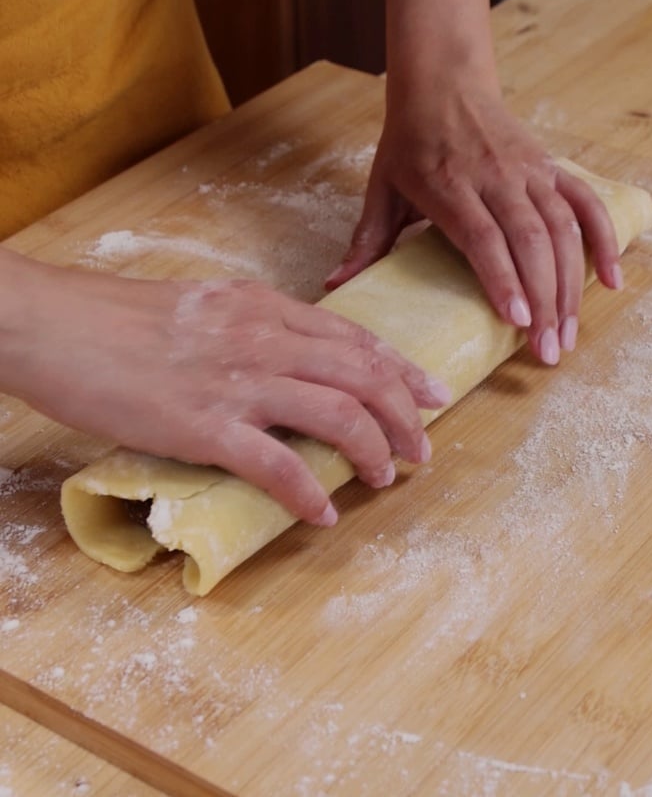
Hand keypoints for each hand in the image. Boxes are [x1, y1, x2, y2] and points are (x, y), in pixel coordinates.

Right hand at [0, 255, 449, 525]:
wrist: (51, 323)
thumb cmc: (119, 317)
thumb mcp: (203, 306)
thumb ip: (253, 328)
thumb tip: (293, 360)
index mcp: (263, 308)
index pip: (355, 338)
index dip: (402, 370)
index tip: (433, 394)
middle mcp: (262, 339)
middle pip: (362, 375)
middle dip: (404, 415)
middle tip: (423, 449)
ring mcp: (236, 381)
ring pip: (336, 414)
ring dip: (372, 450)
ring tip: (386, 478)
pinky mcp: (202, 425)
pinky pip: (276, 463)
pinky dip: (308, 492)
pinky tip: (322, 513)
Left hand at [327, 0, 620, 364]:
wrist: (443, 83)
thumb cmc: (410, 142)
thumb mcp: (381, 188)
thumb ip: (366, 240)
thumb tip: (335, 286)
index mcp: (449, 185)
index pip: (482, 236)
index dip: (502, 278)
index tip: (516, 321)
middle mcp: (495, 178)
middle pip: (530, 240)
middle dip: (543, 300)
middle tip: (548, 351)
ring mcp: (529, 171)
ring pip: (563, 229)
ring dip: (571, 285)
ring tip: (569, 334)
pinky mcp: (551, 167)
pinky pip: (587, 204)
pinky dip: (604, 240)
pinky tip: (611, 281)